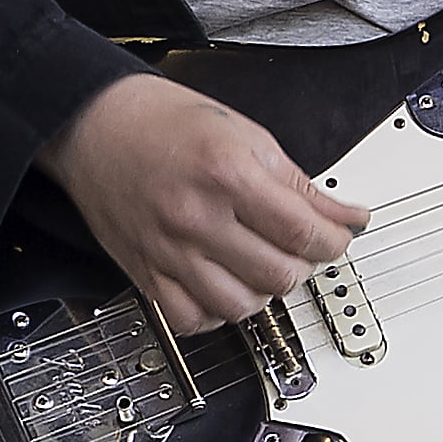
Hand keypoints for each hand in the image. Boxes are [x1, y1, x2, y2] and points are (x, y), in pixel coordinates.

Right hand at [35, 73, 368, 334]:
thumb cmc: (164, 121)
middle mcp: (196, 217)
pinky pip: (191, 320)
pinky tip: (222, 286)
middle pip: (278, 275)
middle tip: (299, 247)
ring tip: (262, 266)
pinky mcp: (144, 271)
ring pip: (240, 307)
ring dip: (263, 293)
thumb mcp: (246, 135)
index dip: (334, 241)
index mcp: (227, 174)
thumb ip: (299, 184)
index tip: (337, 237)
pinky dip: (216, 313)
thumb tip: (347, 217)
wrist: (95, 122)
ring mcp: (168, 250)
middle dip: (303, 265)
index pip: (303, 232)